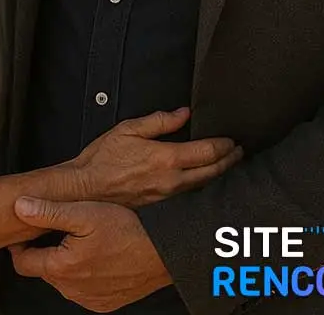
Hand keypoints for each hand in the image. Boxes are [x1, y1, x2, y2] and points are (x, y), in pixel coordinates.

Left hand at [10, 199, 171, 311]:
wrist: (163, 252)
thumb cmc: (127, 230)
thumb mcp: (85, 212)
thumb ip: (48, 211)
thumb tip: (19, 206)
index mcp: (61, 268)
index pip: (23, 262)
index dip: (20, 244)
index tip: (24, 229)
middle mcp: (72, 290)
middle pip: (43, 270)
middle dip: (45, 250)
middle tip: (58, 227)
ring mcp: (89, 300)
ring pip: (63, 280)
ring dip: (64, 262)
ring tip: (80, 239)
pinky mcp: (104, 304)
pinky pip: (82, 289)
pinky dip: (83, 274)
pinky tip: (96, 255)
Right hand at [70, 108, 241, 206]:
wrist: (84, 189)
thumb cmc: (102, 159)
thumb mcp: (128, 129)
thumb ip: (159, 121)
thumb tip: (183, 114)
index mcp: (165, 158)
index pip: (207, 152)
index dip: (224, 145)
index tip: (232, 140)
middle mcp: (172, 181)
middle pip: (212, 172)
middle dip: (230, 161)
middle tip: (239, 153)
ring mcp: (168, 198)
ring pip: (204, 188)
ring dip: (220, 176)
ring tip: (229, 167)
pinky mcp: (161, 209)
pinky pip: (190, 199)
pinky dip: (203, 189)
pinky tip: (206, 185)